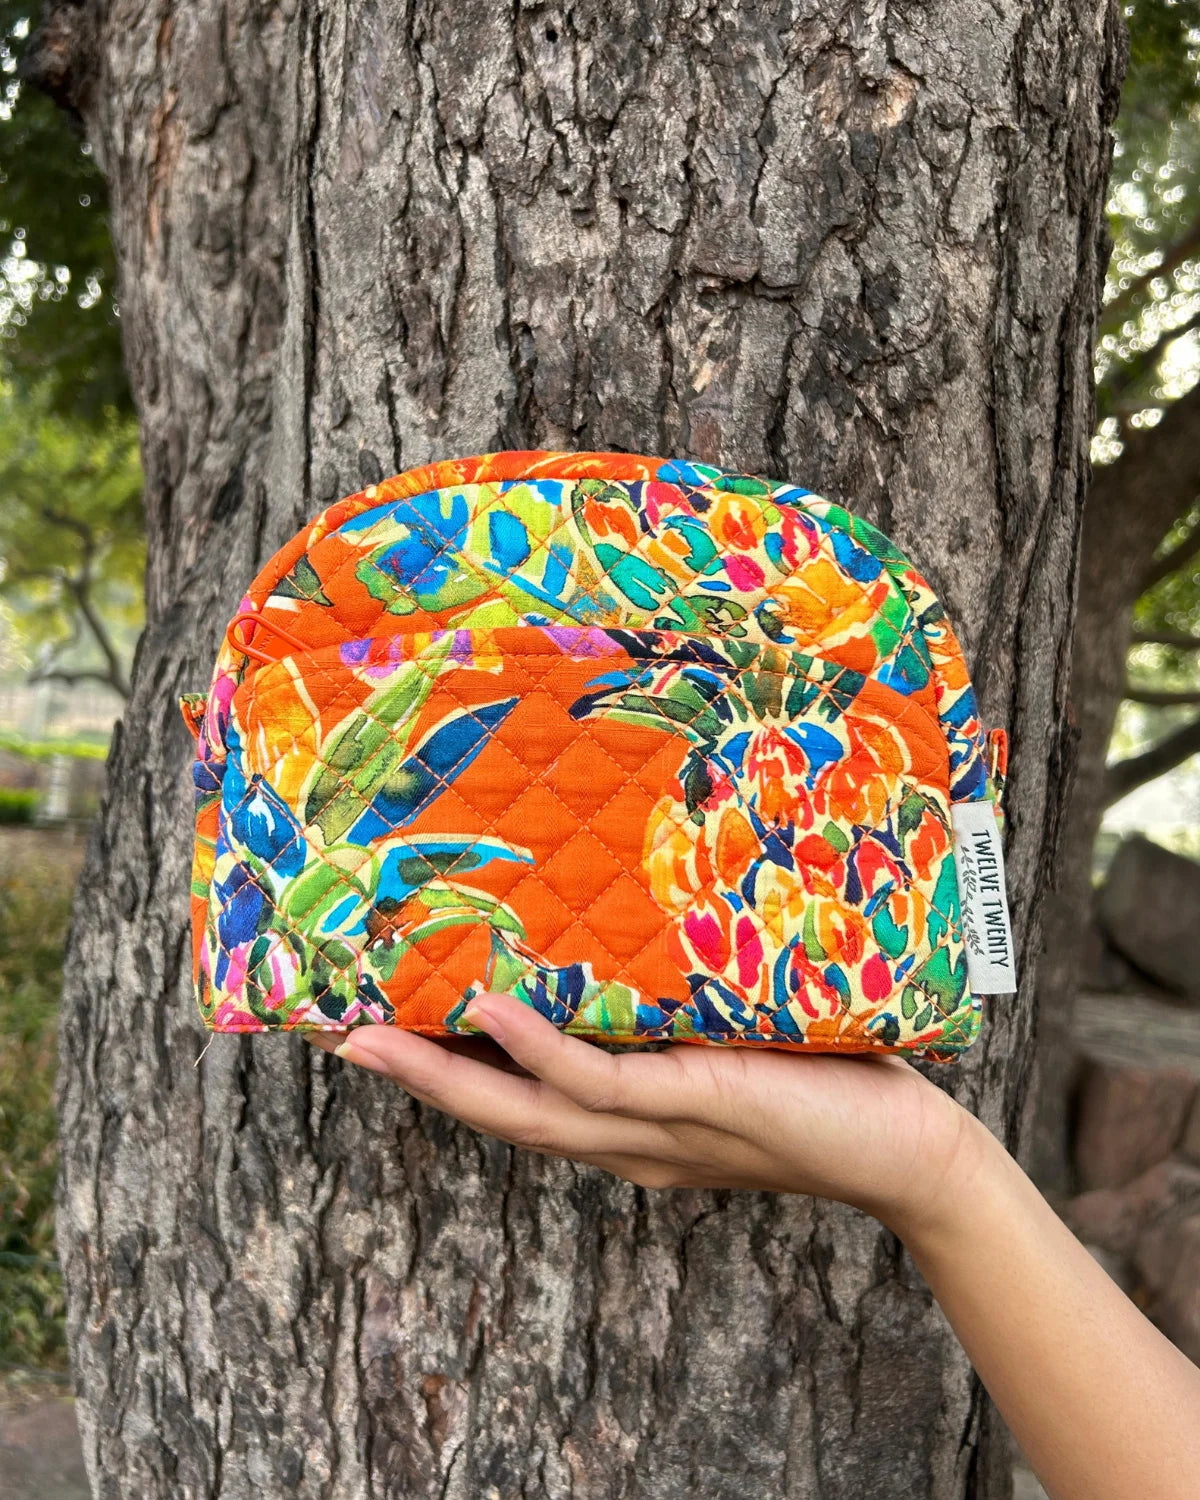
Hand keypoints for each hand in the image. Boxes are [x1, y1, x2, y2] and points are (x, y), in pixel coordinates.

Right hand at [306, 992, 985, 1232]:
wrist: (907, 1148)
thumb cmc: (823, 1086)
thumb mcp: (728, 1046)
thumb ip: (675, 1016)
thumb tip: (630, 941)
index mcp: (631, 1129)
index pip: (525, 1102)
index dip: (452, 1073)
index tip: (387, 1034)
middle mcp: (628, 1141)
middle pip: (500, 1116)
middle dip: (416, 1081)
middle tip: (337, 1041)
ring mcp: (654, 1132)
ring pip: (526, 1110)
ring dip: (442, 1076)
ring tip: (368, 1039)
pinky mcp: (691, 1108)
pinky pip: (596, 1084)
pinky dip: (535, 1050)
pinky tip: (489, 1012)